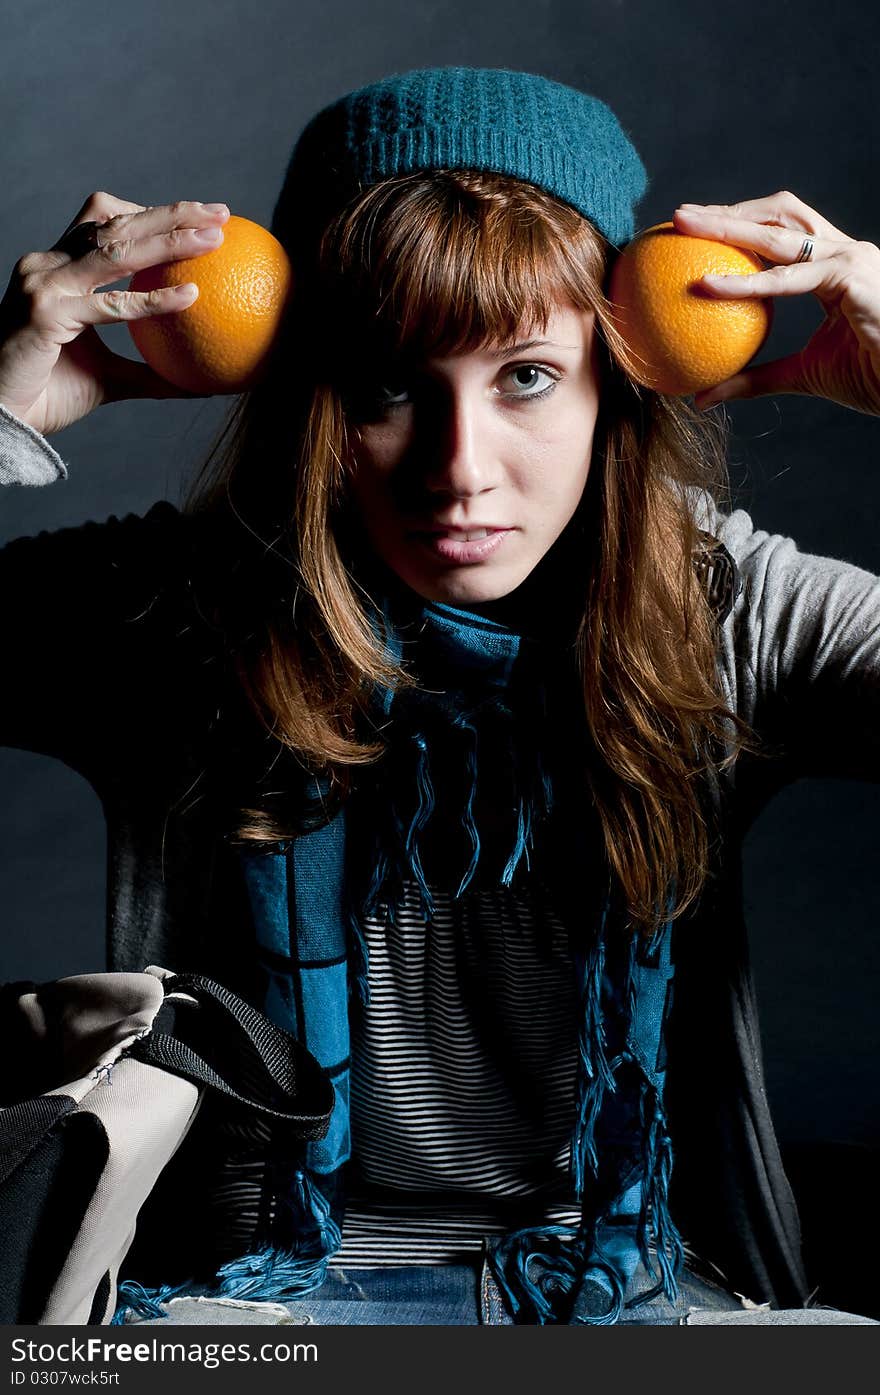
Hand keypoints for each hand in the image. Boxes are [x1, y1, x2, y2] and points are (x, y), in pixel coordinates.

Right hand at [0, 192, 229, 435]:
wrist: (4, 419)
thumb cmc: (48, 396)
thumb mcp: (109, 378)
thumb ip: (151, 373)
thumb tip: (199, 384)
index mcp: (57, 269)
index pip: (104, 222)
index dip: (150, 213)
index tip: (197, 216)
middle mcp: (48, 266)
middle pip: (115, 222)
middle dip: (170, 213)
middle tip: (219, 213)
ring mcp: (45, 286)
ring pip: (115, 250)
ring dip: (169, 240)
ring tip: (212, 239)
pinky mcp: (47, 314)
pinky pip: (110, 305)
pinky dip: (153, 300)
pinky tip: (191, 296)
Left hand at [672, 192, 879, 414]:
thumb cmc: (871, 378)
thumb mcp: (803, 376)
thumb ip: (754, 379)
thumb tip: (703, 397)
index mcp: (834, 267)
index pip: (782, 230)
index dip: (740, 223)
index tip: (696, 231)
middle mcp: (843, 252)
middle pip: (779, 214)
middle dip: (728, 211)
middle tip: (680, 217)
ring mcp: (850, 259)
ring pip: (779, 232)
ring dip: (728, 225)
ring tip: (684, 226)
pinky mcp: (852, 277)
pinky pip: (789, 279)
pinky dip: (747, 282)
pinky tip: (708, 284)